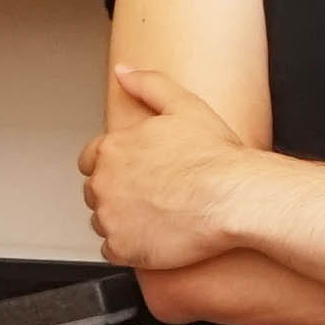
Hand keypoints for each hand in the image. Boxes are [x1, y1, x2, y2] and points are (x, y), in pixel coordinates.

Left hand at [81, 67, 256, 273]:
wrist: (233, 198)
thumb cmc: (215, 157)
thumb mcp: (183, 105)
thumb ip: (147, 84)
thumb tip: (123, 72)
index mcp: (113, 148)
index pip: (91, 160)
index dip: (114, 167)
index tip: (135, 175)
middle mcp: (104, 183)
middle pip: (96, 192)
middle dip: (118, 194)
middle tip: (153, 197)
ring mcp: (111, 218)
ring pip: (104, 222)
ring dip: (123, 222)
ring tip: (158, 219)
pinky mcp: (123, 249)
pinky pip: (113, 252)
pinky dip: (129, 248)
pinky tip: (156, 239)